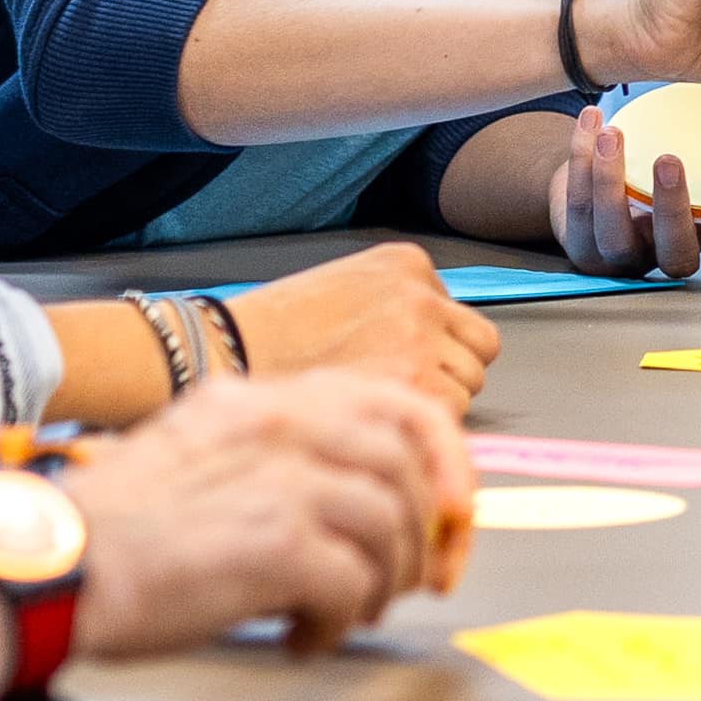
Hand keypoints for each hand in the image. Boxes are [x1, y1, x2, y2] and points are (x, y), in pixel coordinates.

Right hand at [53, 372, 474, 661]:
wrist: (49, 567)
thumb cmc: (105, 530)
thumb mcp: (194, 455)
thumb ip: (271, 458)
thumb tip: (349, 504)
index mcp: (260, 399)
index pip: (393, 402)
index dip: (440, 457)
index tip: (450, 508)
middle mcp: (280, 426)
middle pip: (408, 463)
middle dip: (428, 530)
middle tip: (416, 578)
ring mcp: (284, 481)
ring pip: (392, 525)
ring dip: (384, 582)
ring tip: (349, 614)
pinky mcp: (278, 544)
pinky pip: (354, 585)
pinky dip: (341, 621)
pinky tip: (305, 639)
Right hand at [222, 244, 499, 411]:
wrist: (223, 356)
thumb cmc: (270, 336)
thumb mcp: (344, 295)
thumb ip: (395, 312)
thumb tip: (437, 354)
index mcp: (407, 264)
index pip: (457, 318)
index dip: (432, 350)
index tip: (398, 365)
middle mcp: (422, 297)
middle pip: (476, 353)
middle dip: (444, 378)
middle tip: (390, 397)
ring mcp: (420, 341)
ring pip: (466, 389)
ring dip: (433, 409)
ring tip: (375, 412)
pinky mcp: (412, 386)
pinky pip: (445, 422)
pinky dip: (417, 435)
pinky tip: (374, 427)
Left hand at [555, 103, 700, 280]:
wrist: (602, 177)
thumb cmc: (678, 154)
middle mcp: (671, 251)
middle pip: (678, 255)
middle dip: (673, 209)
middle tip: (670, 160)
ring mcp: (624, 253)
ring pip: (617, 236)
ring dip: (611, 185)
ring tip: (613, 136)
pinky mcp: (582, 242)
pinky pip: (577, 207)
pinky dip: (579, 160)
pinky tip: (591, 121)